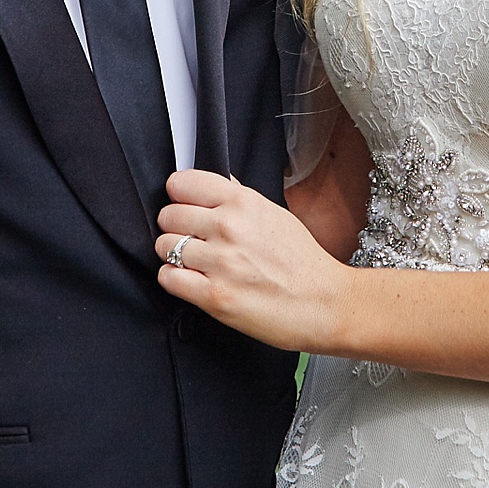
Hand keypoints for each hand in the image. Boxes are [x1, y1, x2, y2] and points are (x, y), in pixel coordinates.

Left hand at [157, 168, 356, 352]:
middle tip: (191, 239)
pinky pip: (167, 278)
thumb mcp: (275, 213)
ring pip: (164, 246)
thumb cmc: (304, 262)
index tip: (184, 205)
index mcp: (243, 202)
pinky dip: (174, 279)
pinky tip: (192, 281)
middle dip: (175, 226)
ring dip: (173, 255)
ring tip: (194, 262)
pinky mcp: (214, 296)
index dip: (179, 196)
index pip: (182, 184)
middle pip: (168, 215)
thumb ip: (239, 197)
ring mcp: (220, 261)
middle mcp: (228, 226)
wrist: (325, 303)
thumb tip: (213, 185)